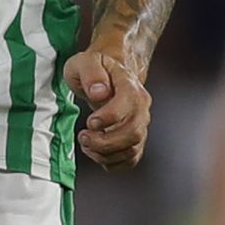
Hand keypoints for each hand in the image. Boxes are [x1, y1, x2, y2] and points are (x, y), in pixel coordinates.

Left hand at [64, 47, 150, 168]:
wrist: (108, 74)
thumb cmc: (95, 68)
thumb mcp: (85, 62)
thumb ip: (92, 73)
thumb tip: (100, 92)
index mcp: (129, 86)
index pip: (128, 105)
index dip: (109, 118)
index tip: (90, 122)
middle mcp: (140, 107)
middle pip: (133, 133)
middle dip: (105, 142)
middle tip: (84, 137)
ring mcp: (139, 124)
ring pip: (132, 149)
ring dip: (105, 153)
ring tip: (86, 143)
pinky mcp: (134, 139)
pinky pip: (130, 159)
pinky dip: (112, 162)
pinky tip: (96, 153)